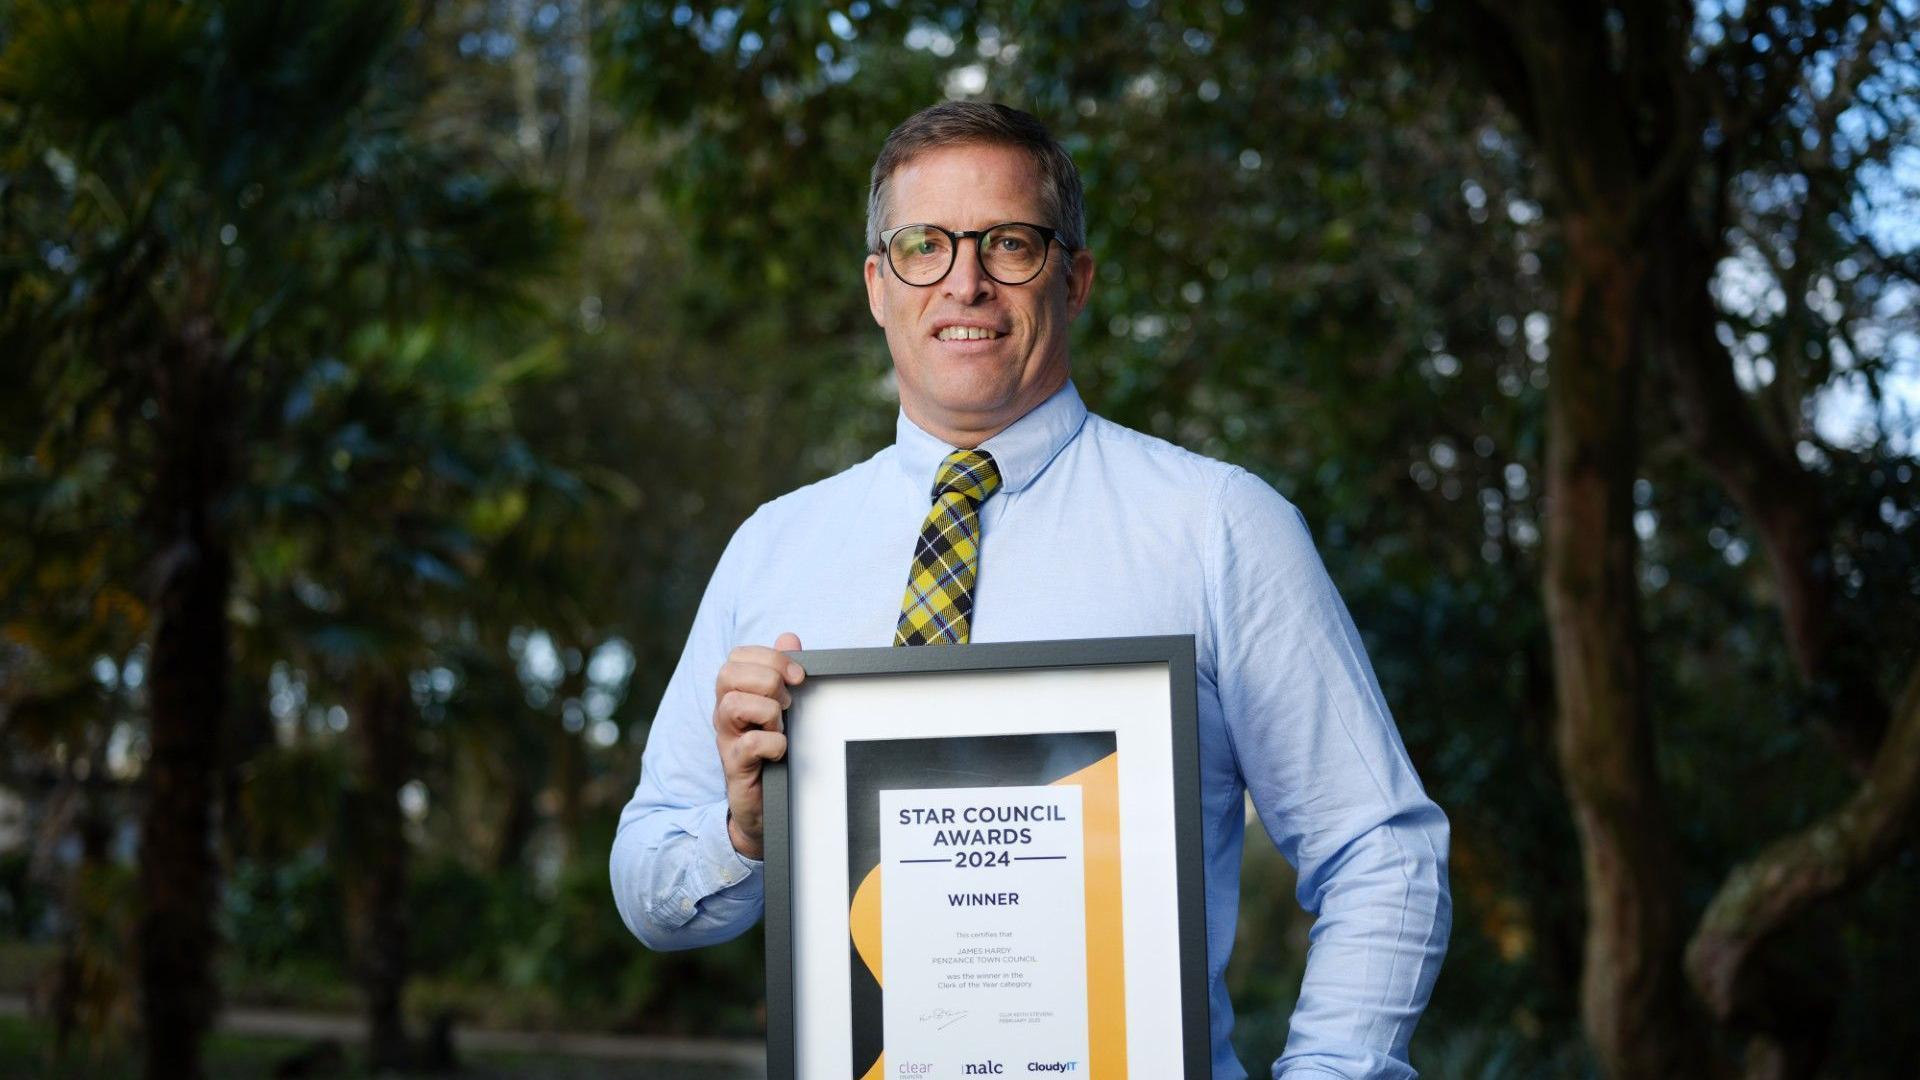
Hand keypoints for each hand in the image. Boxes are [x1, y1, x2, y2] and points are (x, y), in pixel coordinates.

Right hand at [712, 632, 803, 858]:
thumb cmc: (774, 749)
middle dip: (767, 681)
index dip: (771, 658)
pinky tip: (780, 751)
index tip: (798, 676)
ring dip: (768, 712)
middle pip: (728, 674)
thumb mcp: (782, 706)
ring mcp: (726, 739)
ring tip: (780, 727)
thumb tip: (789, 637)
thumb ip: (783, 672)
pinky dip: (773, 743)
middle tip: (787, 703)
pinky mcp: (735, 766)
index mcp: (735, 692)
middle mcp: (724, 712)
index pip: (738, 656)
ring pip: (733, 704)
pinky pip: (750, 743)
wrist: (767, 803)